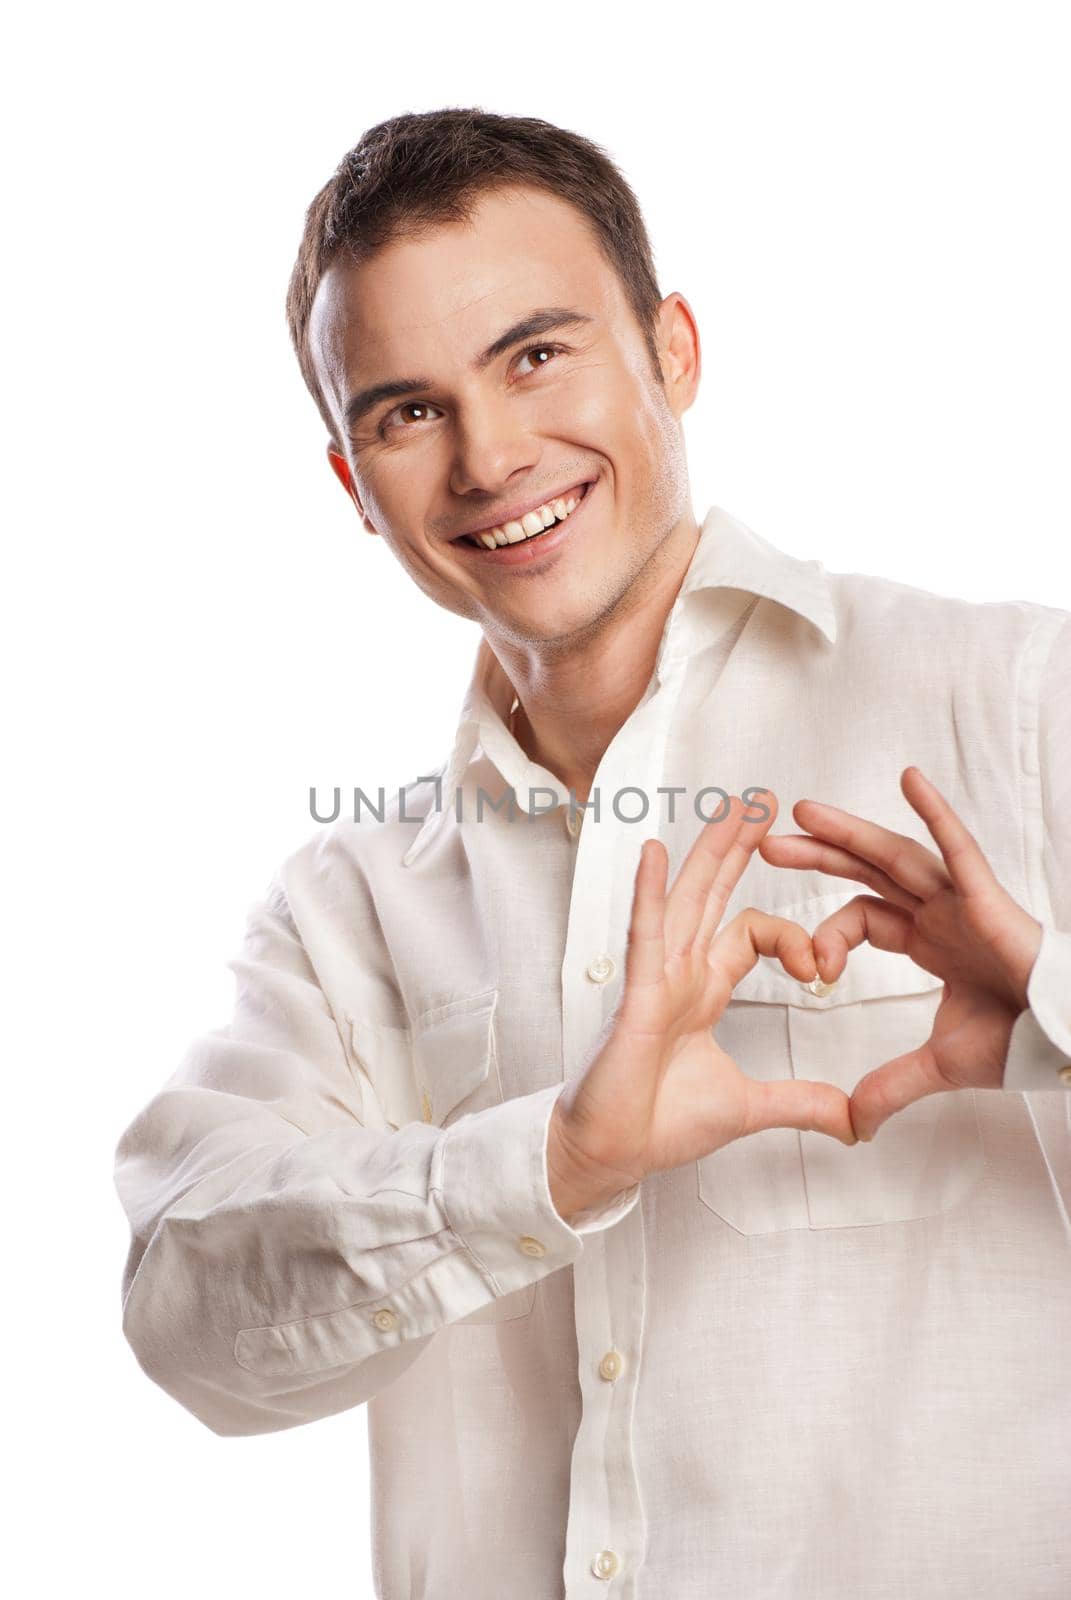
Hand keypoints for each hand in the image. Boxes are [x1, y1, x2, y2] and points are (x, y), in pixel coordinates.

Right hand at [547, 792, 857, 1222]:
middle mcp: (679, 973)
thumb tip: (853, 1121)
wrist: (612, 1154)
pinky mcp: (636, 995)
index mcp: (702, 989)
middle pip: (713, 894)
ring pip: (685, 900)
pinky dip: (648, 893)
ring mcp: (655, 978)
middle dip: (738, 847)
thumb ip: (800, 1103)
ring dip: (708, 852)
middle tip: (763, 802)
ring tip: (730, 806)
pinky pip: (645, 935)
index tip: (821, 971)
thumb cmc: (658, 1124)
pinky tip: (653, 853)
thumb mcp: (749, 1107)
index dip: (793, 938)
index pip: (751, 933)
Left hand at [757, 766, 1043, 1140]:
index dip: (830, 937)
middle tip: (766, 845)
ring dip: (849, 832)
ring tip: (803, 811)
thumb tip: (854, 1124)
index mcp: (927, 939)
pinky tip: (908, 780)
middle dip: (817, 857)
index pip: (862, 919)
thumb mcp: (940, 1064)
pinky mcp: (988, 895)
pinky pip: (958, 847)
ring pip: (896, 854)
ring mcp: (962, 898)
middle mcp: (939, 911)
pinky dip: (934, 813)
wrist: (1065, 1038)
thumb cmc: (1020, 1039)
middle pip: (865, 872)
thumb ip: (892, 1085)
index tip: (814, 973)